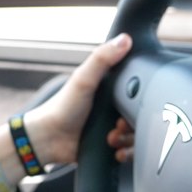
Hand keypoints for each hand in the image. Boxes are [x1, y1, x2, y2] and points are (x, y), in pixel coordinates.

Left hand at [24, 34, 131, 164]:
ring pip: (139, 135)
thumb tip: (124, 39)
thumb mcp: (83, 79)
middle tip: (118, 125)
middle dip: (134, 124)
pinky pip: (131, 151)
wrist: (48, 140)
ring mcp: (115, 127)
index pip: (140, 91)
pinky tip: (115, 151)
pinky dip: (127, 153)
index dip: (142, 100)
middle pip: (142, 115)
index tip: (134, 105)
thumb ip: (102, 58)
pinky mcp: (113, 145)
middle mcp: (116, 107)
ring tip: (112, 139)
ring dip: (129, 140)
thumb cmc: (62, 107)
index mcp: (113, 88)